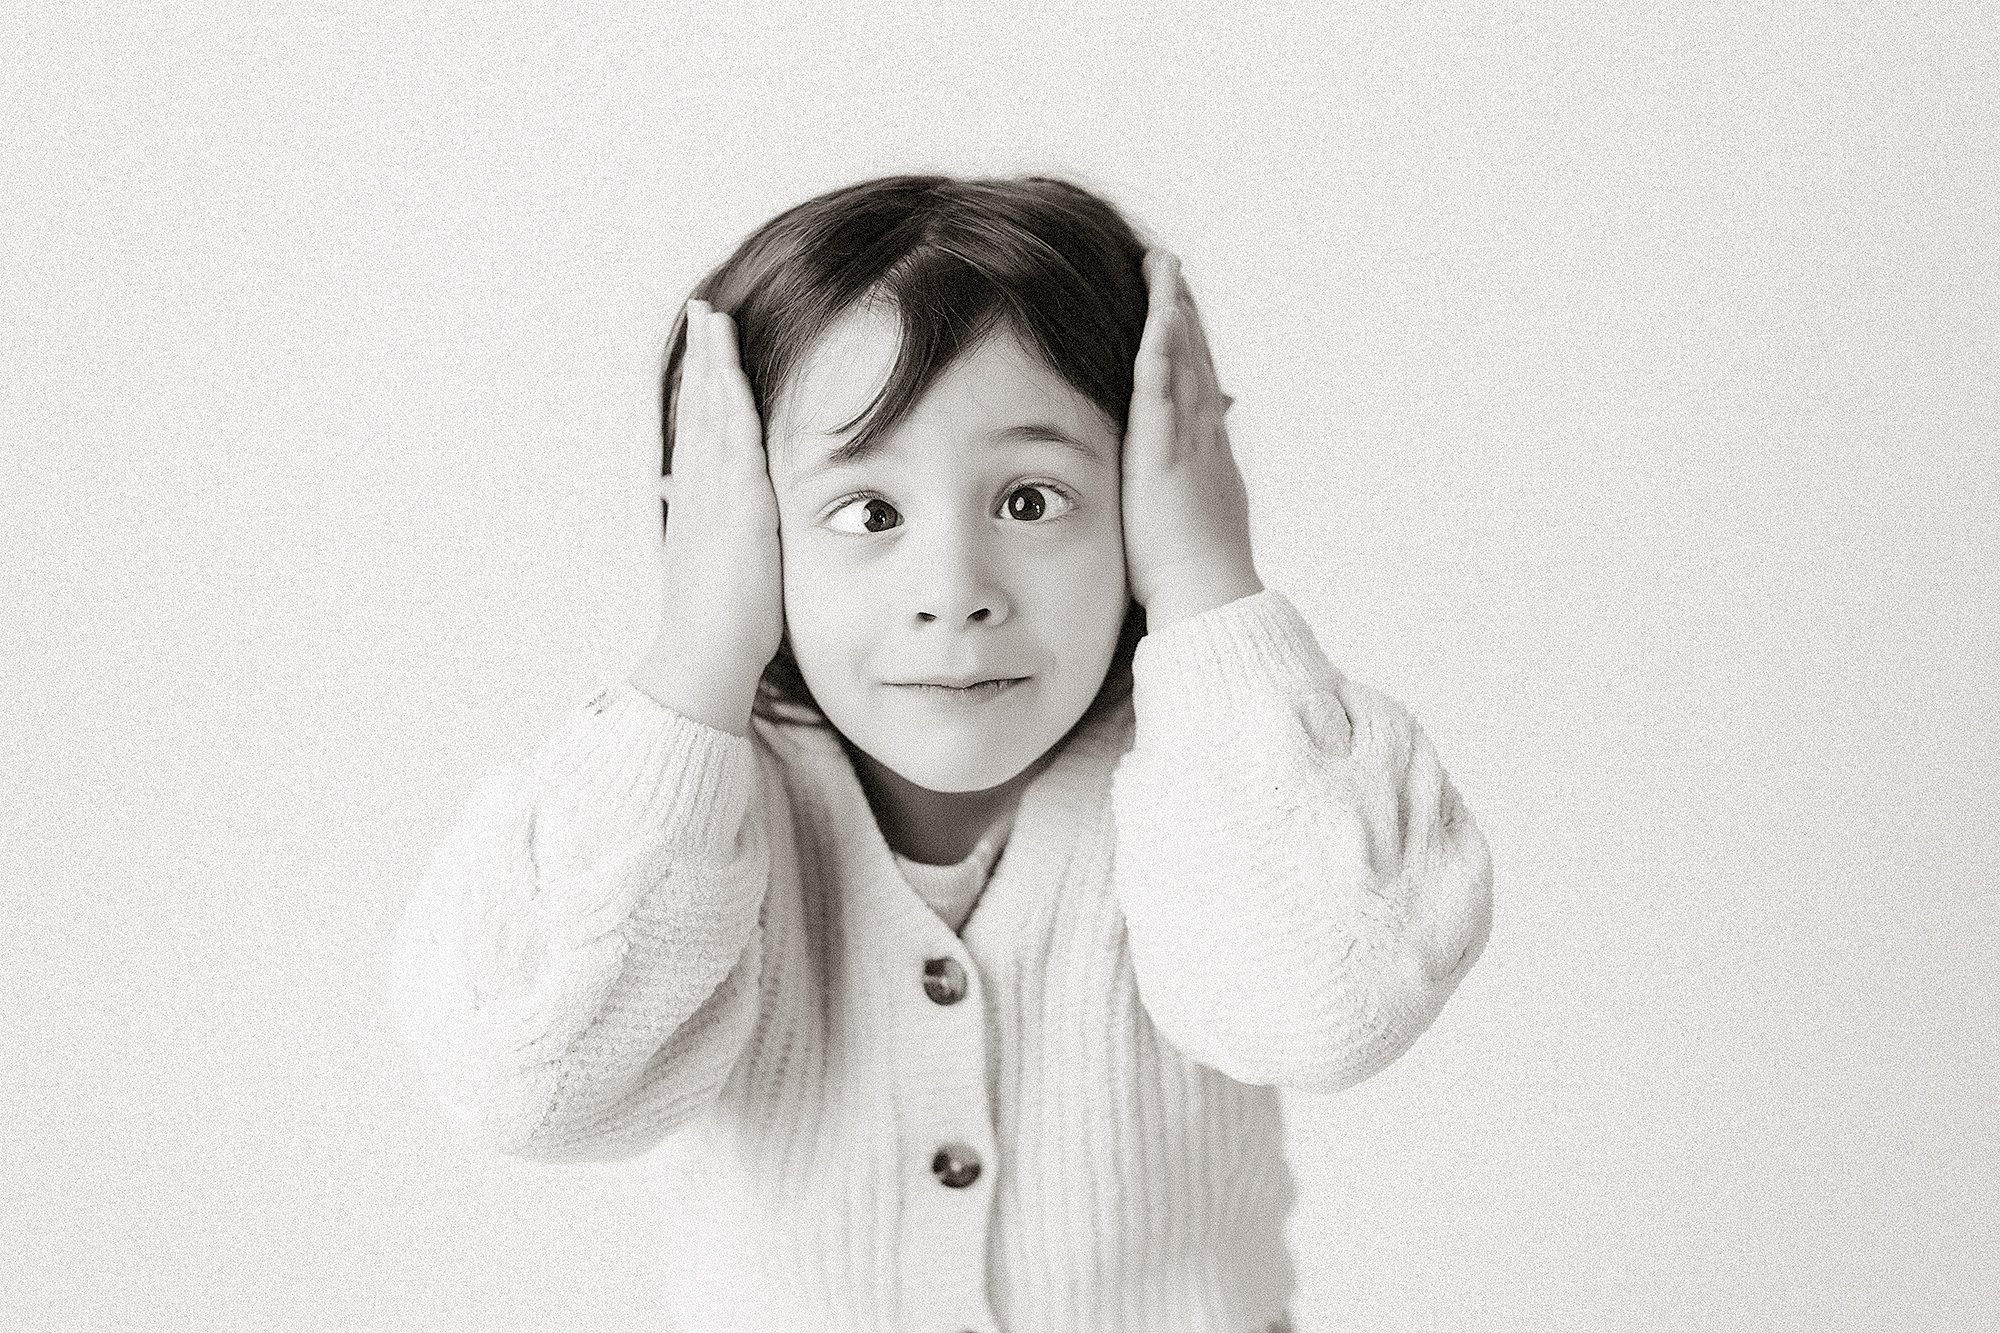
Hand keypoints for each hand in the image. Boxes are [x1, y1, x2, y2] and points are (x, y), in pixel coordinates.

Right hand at [638, 300, 785, 730]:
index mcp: (697, 500)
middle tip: (702, 310)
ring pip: (711, 415)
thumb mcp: (705, 559)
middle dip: (701, 357)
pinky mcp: (738, 509)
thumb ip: (699, 522)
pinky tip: (730, 375)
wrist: (705, 654)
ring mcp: (716, 495)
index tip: (701, 344)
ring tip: (712, 320)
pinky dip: (729, 406)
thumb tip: (676, 495)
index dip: (699, 383)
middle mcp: (699, 489)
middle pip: (698, 407)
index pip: (698, 427)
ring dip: (711, 365)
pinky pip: (732, 444)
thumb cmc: (714, 620)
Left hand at [1123, 250, 1263, 629]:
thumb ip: (1194, 481)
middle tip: (1167, 262)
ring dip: (1172, 308)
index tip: (1176, 301)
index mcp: (1206, 450)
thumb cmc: (1196, 570)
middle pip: (1194, 355)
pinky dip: (1163, 347)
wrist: (1208, 594)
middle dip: (1181, 306)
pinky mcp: (1166, 452)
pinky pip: (1164, 389)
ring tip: (1160, 264)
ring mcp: (1189, 440)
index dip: (1187, 337)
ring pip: (1182, 359)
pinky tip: (1160, 313)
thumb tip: (1194, 467)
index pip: (1197, 379)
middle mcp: (1204, 435)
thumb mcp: (1196, 515)